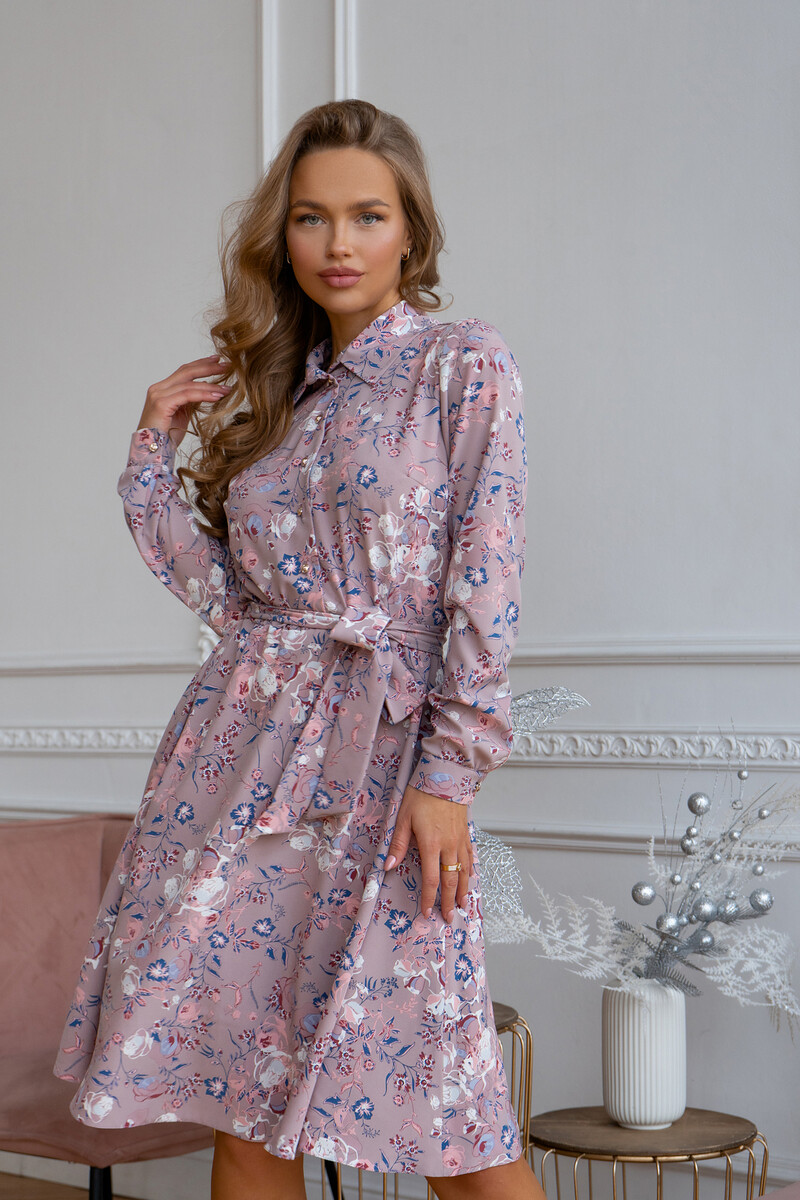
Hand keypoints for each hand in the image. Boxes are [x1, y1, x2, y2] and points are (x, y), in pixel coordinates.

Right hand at [137, 354, 232, 446]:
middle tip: (227, 365)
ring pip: (189, 384)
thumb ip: (190, 401)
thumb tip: (206, 390)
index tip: (217, 360)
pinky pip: (187, 395)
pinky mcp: (161, 404)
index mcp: (162, 390)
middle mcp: (158, 389)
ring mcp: (158, 395)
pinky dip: (204, 394)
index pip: (184, 372)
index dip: (201, 364)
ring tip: (227, 388)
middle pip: (186, 372)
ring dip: (211, 385)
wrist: (152, 452)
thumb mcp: (182, 415)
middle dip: (208, 367)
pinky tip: (217, 396)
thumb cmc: (166, 437)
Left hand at [384, 784, 473, 922]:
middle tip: (449, 918)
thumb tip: (388, 867)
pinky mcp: (466, 832)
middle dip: (450, 901)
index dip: (429, 898)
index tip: (428, 912)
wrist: (446, 774)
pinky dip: (471, 871)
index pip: (431, 879)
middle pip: (451, 880)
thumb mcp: (404, 817)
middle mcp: (449, 845)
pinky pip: (470, 857)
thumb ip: (398, 843)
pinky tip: (471, 878)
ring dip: (463, 890)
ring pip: (464, 871)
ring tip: (463, 905)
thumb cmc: (421, 794)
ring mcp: (460, 839)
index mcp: (431, 844)